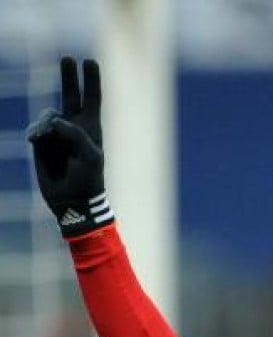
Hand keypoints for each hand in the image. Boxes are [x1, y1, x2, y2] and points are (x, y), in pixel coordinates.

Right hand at [26, 56, 112, 237]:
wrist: (72, 199)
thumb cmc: (88, 179)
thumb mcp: (90, 157)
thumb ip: (76, 135)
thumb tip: (56, 120)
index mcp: (92, 128)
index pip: (93, 99)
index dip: (92, 80)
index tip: (90, 61)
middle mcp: (74, 126)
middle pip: (71, 95)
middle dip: (69, 77)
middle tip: (68, 58)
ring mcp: (57, 133)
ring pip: (47, 114)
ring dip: (45, 123)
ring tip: (44, 138)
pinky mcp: (42, 141)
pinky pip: (36, 129)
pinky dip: (36, 132)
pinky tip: (36, 140)